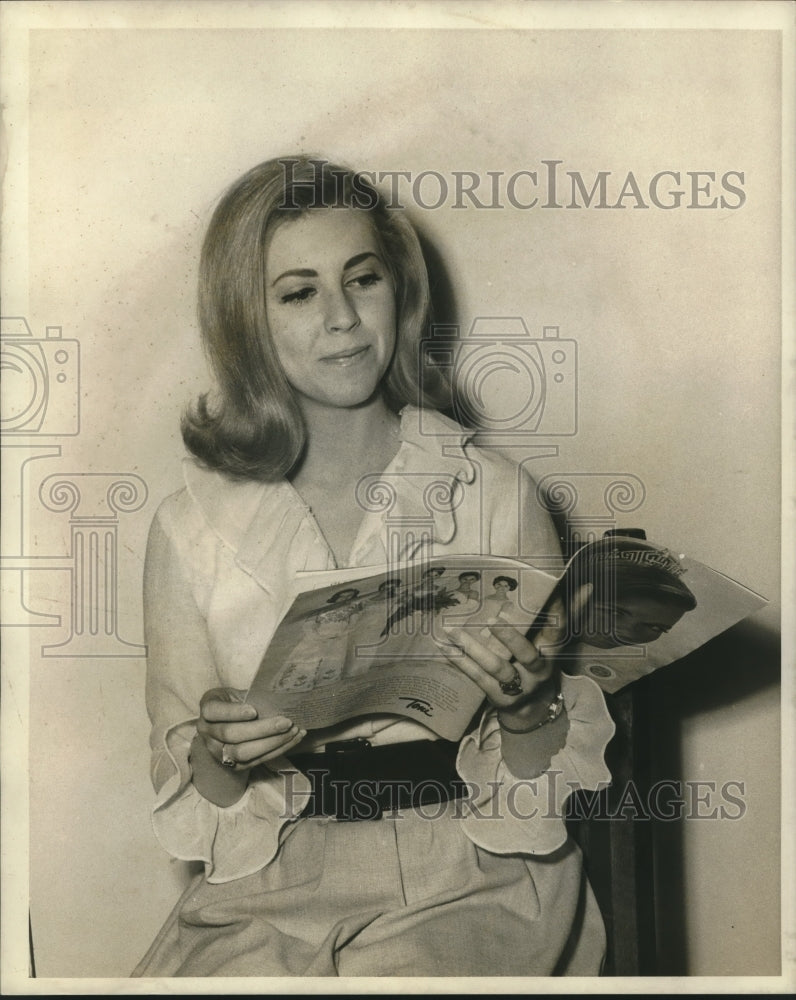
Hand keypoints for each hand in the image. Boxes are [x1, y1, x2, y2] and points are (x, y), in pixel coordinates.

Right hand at [196, 687, 305, 771]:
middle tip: (286, 722)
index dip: (233, 712)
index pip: (214, 711)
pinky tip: (294, 739)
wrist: (230, 722)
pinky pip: (256, 761)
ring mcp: (218, 752)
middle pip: (231, 734)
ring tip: (293, 732)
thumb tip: (280, 697)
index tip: (254, 711)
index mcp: (207, 708)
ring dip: (272, 743)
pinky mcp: (234, 765)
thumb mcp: (238, 693)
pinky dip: (278, 750)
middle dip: (261, 730)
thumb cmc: (237, 701)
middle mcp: (207, 733)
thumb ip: (252, 695)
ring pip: (242, 752)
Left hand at [436, 585, 591, 713]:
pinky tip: (446, 648)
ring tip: (453, 630)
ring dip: (473, 648)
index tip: (550, 594)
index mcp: (552, 653)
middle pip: (527, 655)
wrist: (532, 710)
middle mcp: (538, 671)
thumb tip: (588, 586)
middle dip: (512, 638)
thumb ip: (566, 614)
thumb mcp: (554, 643)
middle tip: (493, 619)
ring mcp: (518, 686)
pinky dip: (461, 662)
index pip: (557, 632)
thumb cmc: (539, 664)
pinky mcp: (499, 697)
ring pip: (497, 667)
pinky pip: (478, 678)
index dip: (556, 614)